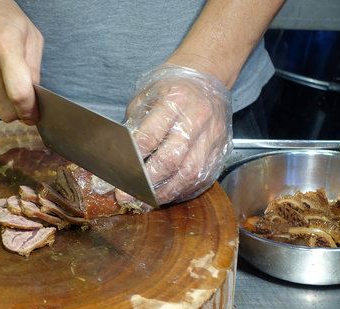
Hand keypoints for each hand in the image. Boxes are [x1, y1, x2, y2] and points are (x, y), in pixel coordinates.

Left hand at [124, 64, 231, 204]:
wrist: (206, 77)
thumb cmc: (170, 88)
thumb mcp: (145, 97)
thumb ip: (133, 126)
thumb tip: (118, 157)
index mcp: (174, 100)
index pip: (149, 137)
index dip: (132, 161)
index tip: (118, 176)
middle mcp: (197, 118)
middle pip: (171, 160)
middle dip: (147, 182)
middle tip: (127, 195)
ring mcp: (213, 135)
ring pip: (190, 173)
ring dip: (165, 192)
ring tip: (147, 200)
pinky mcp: (222, 148)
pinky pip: (204, 176)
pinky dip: (184, 190)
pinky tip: (169, 194)